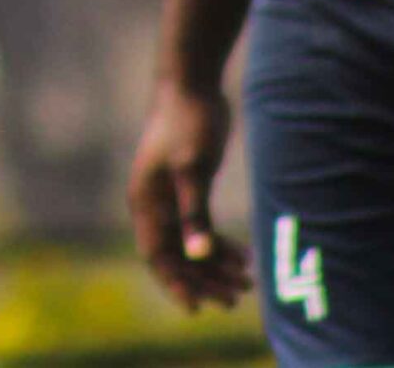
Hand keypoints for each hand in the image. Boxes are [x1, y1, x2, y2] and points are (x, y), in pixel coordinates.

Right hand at [128, 81, 250, 312]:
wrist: (191, 84)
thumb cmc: (188, 123)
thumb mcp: (192, 170)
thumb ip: (193, 213)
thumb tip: (198, 254)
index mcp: (146, 202)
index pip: (156, 255)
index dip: (176, 284)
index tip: (197, 308)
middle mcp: (154, 204)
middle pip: (176, 255)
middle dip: (204, 280)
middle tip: (235, 299)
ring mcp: (170, 197)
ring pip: (191, 244)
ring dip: (216, 266)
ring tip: (247, 283)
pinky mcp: (189, 188)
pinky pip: (201, 226)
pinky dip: (221, 244)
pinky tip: (245, 255)